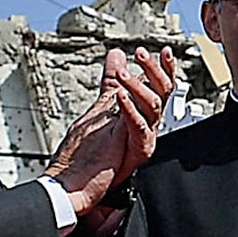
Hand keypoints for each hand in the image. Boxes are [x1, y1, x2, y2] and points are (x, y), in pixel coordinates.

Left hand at [46, 48, 178, 211]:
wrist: (73, 186)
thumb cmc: (84, 152)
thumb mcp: (100, 107)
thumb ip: (112, 83)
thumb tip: (117, 56)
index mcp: (140, 115)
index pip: (160, 87)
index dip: (164, 68)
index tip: (163, 51)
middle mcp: (145, 126)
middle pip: (163, 93)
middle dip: (155, 70)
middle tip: (142, 54)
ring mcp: (141, 139)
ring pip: (154, 106)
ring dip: (139, 86)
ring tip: (123, 74)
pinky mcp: (134, 152)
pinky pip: (138, 126)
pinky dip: (130, 109)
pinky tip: (121, 96)